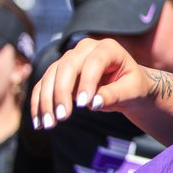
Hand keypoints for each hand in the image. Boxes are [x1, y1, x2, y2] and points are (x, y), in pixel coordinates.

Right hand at [31, 37, 153, 127]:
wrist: (128, 87)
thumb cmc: (133, 86)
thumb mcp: (132, 91)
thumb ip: (115, 94)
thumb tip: (94, 102)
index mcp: (108, 48)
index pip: (94, 62)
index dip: (87, 82)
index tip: (84, 105)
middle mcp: (85, 48)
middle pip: (67, 66)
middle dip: (61, 92)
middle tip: (63, 117)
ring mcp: (70, 58)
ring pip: (51, 76)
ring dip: (46, 101)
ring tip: (48, 124)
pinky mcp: (59, 72)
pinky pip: (44, 85)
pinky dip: (39, 103)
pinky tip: (39, 122)